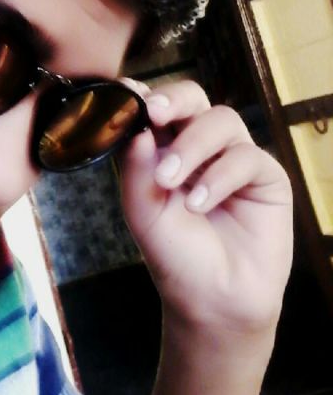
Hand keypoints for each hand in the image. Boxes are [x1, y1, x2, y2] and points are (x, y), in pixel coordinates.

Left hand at [118, 79, 292, 336]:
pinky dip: (219, 177)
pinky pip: (246, 157)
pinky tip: (199, 203)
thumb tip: (139, 128)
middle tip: (155, 112)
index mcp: (165, 146)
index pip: (157, 107)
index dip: (143, 96)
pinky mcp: (266, 177)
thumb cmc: (174, 253)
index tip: (127, 94)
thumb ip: (136, 168)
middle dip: (173, 99)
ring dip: (192, 145)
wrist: (211, 300)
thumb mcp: (142, 211)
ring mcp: (234, 157)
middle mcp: (200, 145)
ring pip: (220, 120)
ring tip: (169, 180)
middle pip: (193, 99)